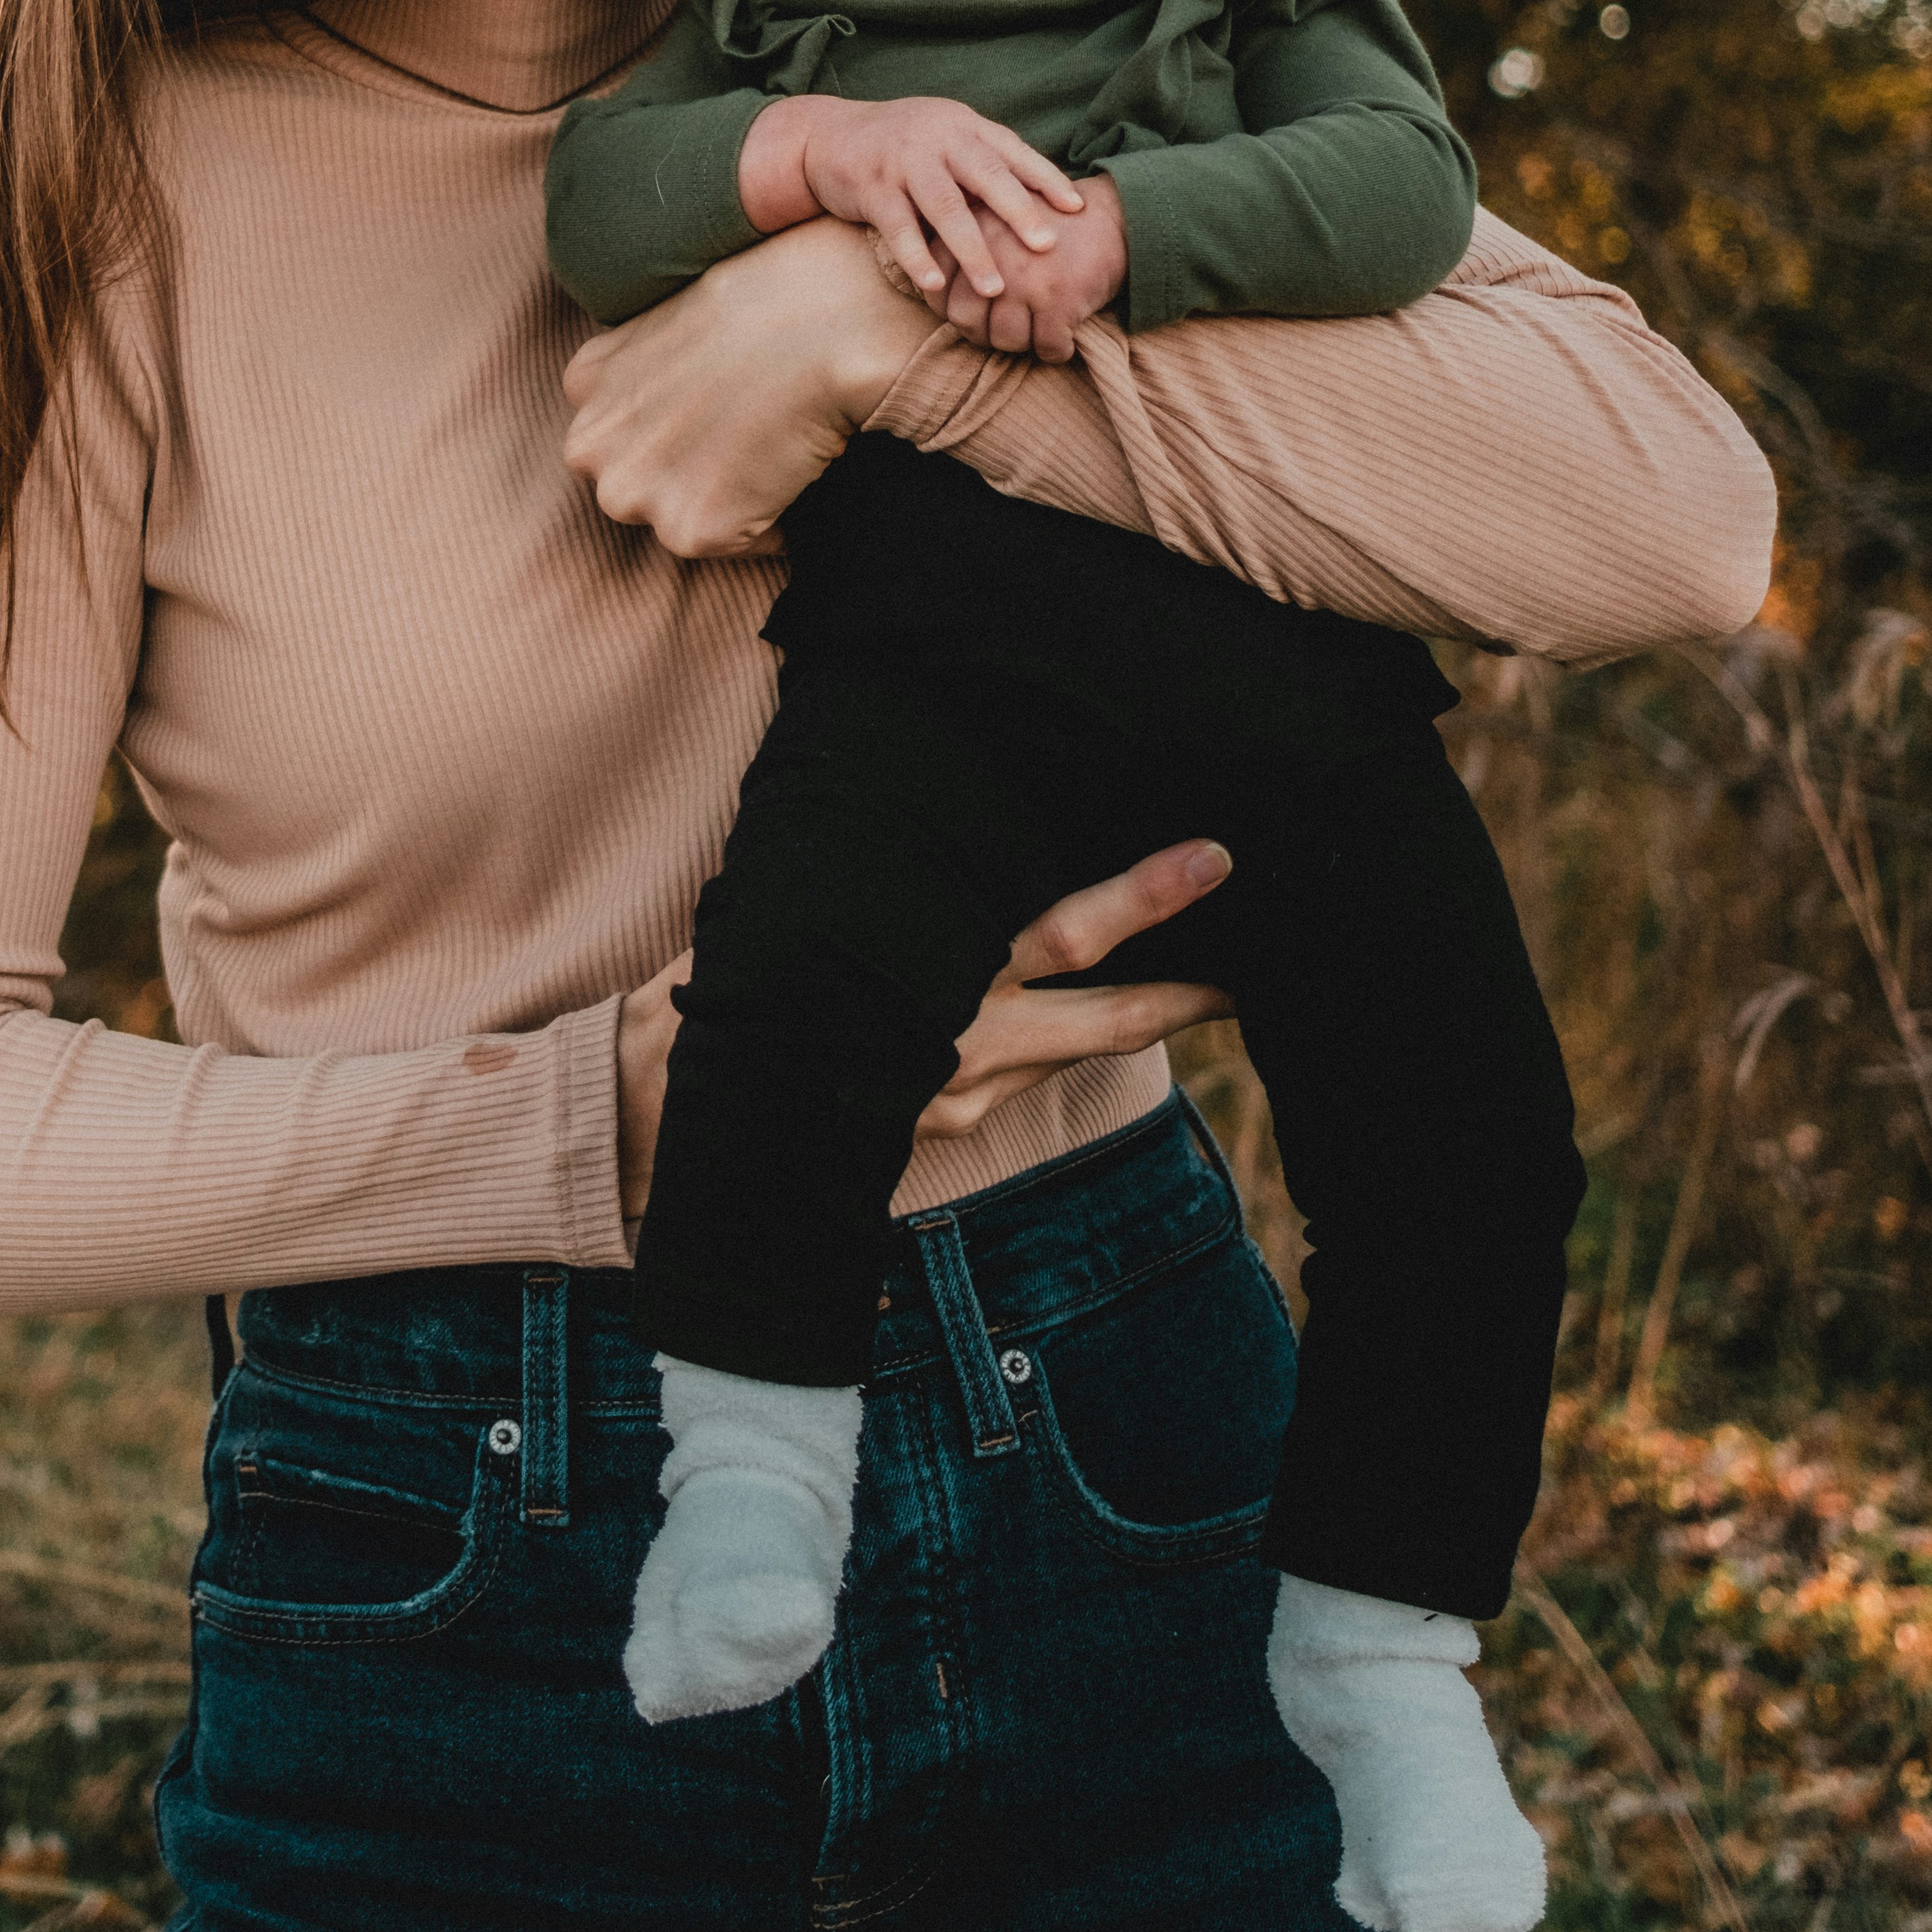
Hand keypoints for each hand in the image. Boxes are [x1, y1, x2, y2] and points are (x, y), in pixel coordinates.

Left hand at [562, 217, 933, 559]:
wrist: (833, 317)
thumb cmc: (776, 291)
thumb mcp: (679, 308)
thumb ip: (657, 360)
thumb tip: (689, 393)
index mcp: (586, 381)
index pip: (621, 431)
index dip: (678, 425)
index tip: (723, 408)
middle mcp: (590, 444)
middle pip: (638, 483)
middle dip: (688, 471)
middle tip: (752, 432)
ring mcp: (634, 494)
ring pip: (680, 517)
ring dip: (726, 498)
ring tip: (773, 446)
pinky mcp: (690, 531)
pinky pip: (737, 545)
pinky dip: (772, 522)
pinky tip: (794, 468)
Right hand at [617, 838, 1235, 1221]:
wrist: (669, 1117)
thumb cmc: (729, 986)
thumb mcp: (794, 915)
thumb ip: (874, 880)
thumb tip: (918, 808)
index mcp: (933, 978)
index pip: (1058, 936)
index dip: (1141, 901)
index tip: (1212, 859)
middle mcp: (960, 1042)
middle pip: (1096, 1008)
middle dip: (1185, 978)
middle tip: (1261, 952)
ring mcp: (956, 1090)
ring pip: (1071, 1046)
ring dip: (1143, 1014)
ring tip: (1217, 980)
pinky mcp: (941, 1123)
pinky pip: (1019, 1072)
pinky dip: (1061, 1041)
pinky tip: (1091, 1011)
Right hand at [742, 93, 1083, 304]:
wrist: (825, 136)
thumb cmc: (900, 146)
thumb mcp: (945, 137)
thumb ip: (984, 160)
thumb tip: (1043, 198)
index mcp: (963, 127)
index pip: (1012, 153)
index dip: (1046, 179)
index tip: (1077, 209)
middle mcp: (937, 139)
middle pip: (985, 176)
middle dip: (1018, 212)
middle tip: (1046, 246)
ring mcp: (903, 162)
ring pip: (945, 208)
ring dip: (971, 250)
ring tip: (994, 287)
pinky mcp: (871, 188)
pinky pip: (898, 228)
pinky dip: (917, 259)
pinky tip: (934, 287)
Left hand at [931, 171, 1128, 363]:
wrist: (1114, 216)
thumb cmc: (1050, 226)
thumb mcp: (999, 219)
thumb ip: (965, 247)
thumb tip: (935, 293)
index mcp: (973, 232)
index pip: (937, 290)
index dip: (951, 310)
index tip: (974, 313)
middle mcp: (994, 255)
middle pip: (965, 320)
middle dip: (982, 333)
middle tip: (1002, 330)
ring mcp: (1026, 279)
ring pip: (1005, 339)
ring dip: (1021, 344)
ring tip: (1034, 333)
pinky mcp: (1060, 299)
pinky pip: (1047, 347)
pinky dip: (1056, 351)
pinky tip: (1062, 342)